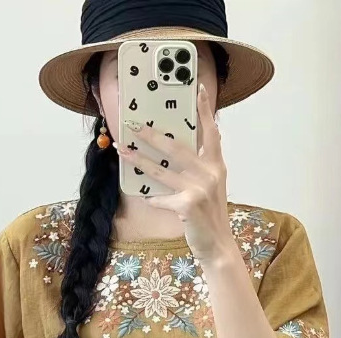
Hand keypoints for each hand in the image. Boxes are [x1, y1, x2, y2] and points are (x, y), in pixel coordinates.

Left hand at [114, 83, 234, 262]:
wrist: (218, 246)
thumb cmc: (209, 217)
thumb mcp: (209, 189)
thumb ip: (197, 171)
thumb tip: (168, 156)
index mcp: (216, 166)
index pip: (211, 132)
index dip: (205, 110)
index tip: (199, 89)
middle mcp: (210, 173)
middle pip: (176, 148)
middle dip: (152, 135)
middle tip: (135, 126)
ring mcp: (200, 189)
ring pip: (161, 171)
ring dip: (139, 161)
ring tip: (123, 151)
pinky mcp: (188, 204)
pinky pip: (161, 198)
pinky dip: (152, 198)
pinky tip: (146, 198)